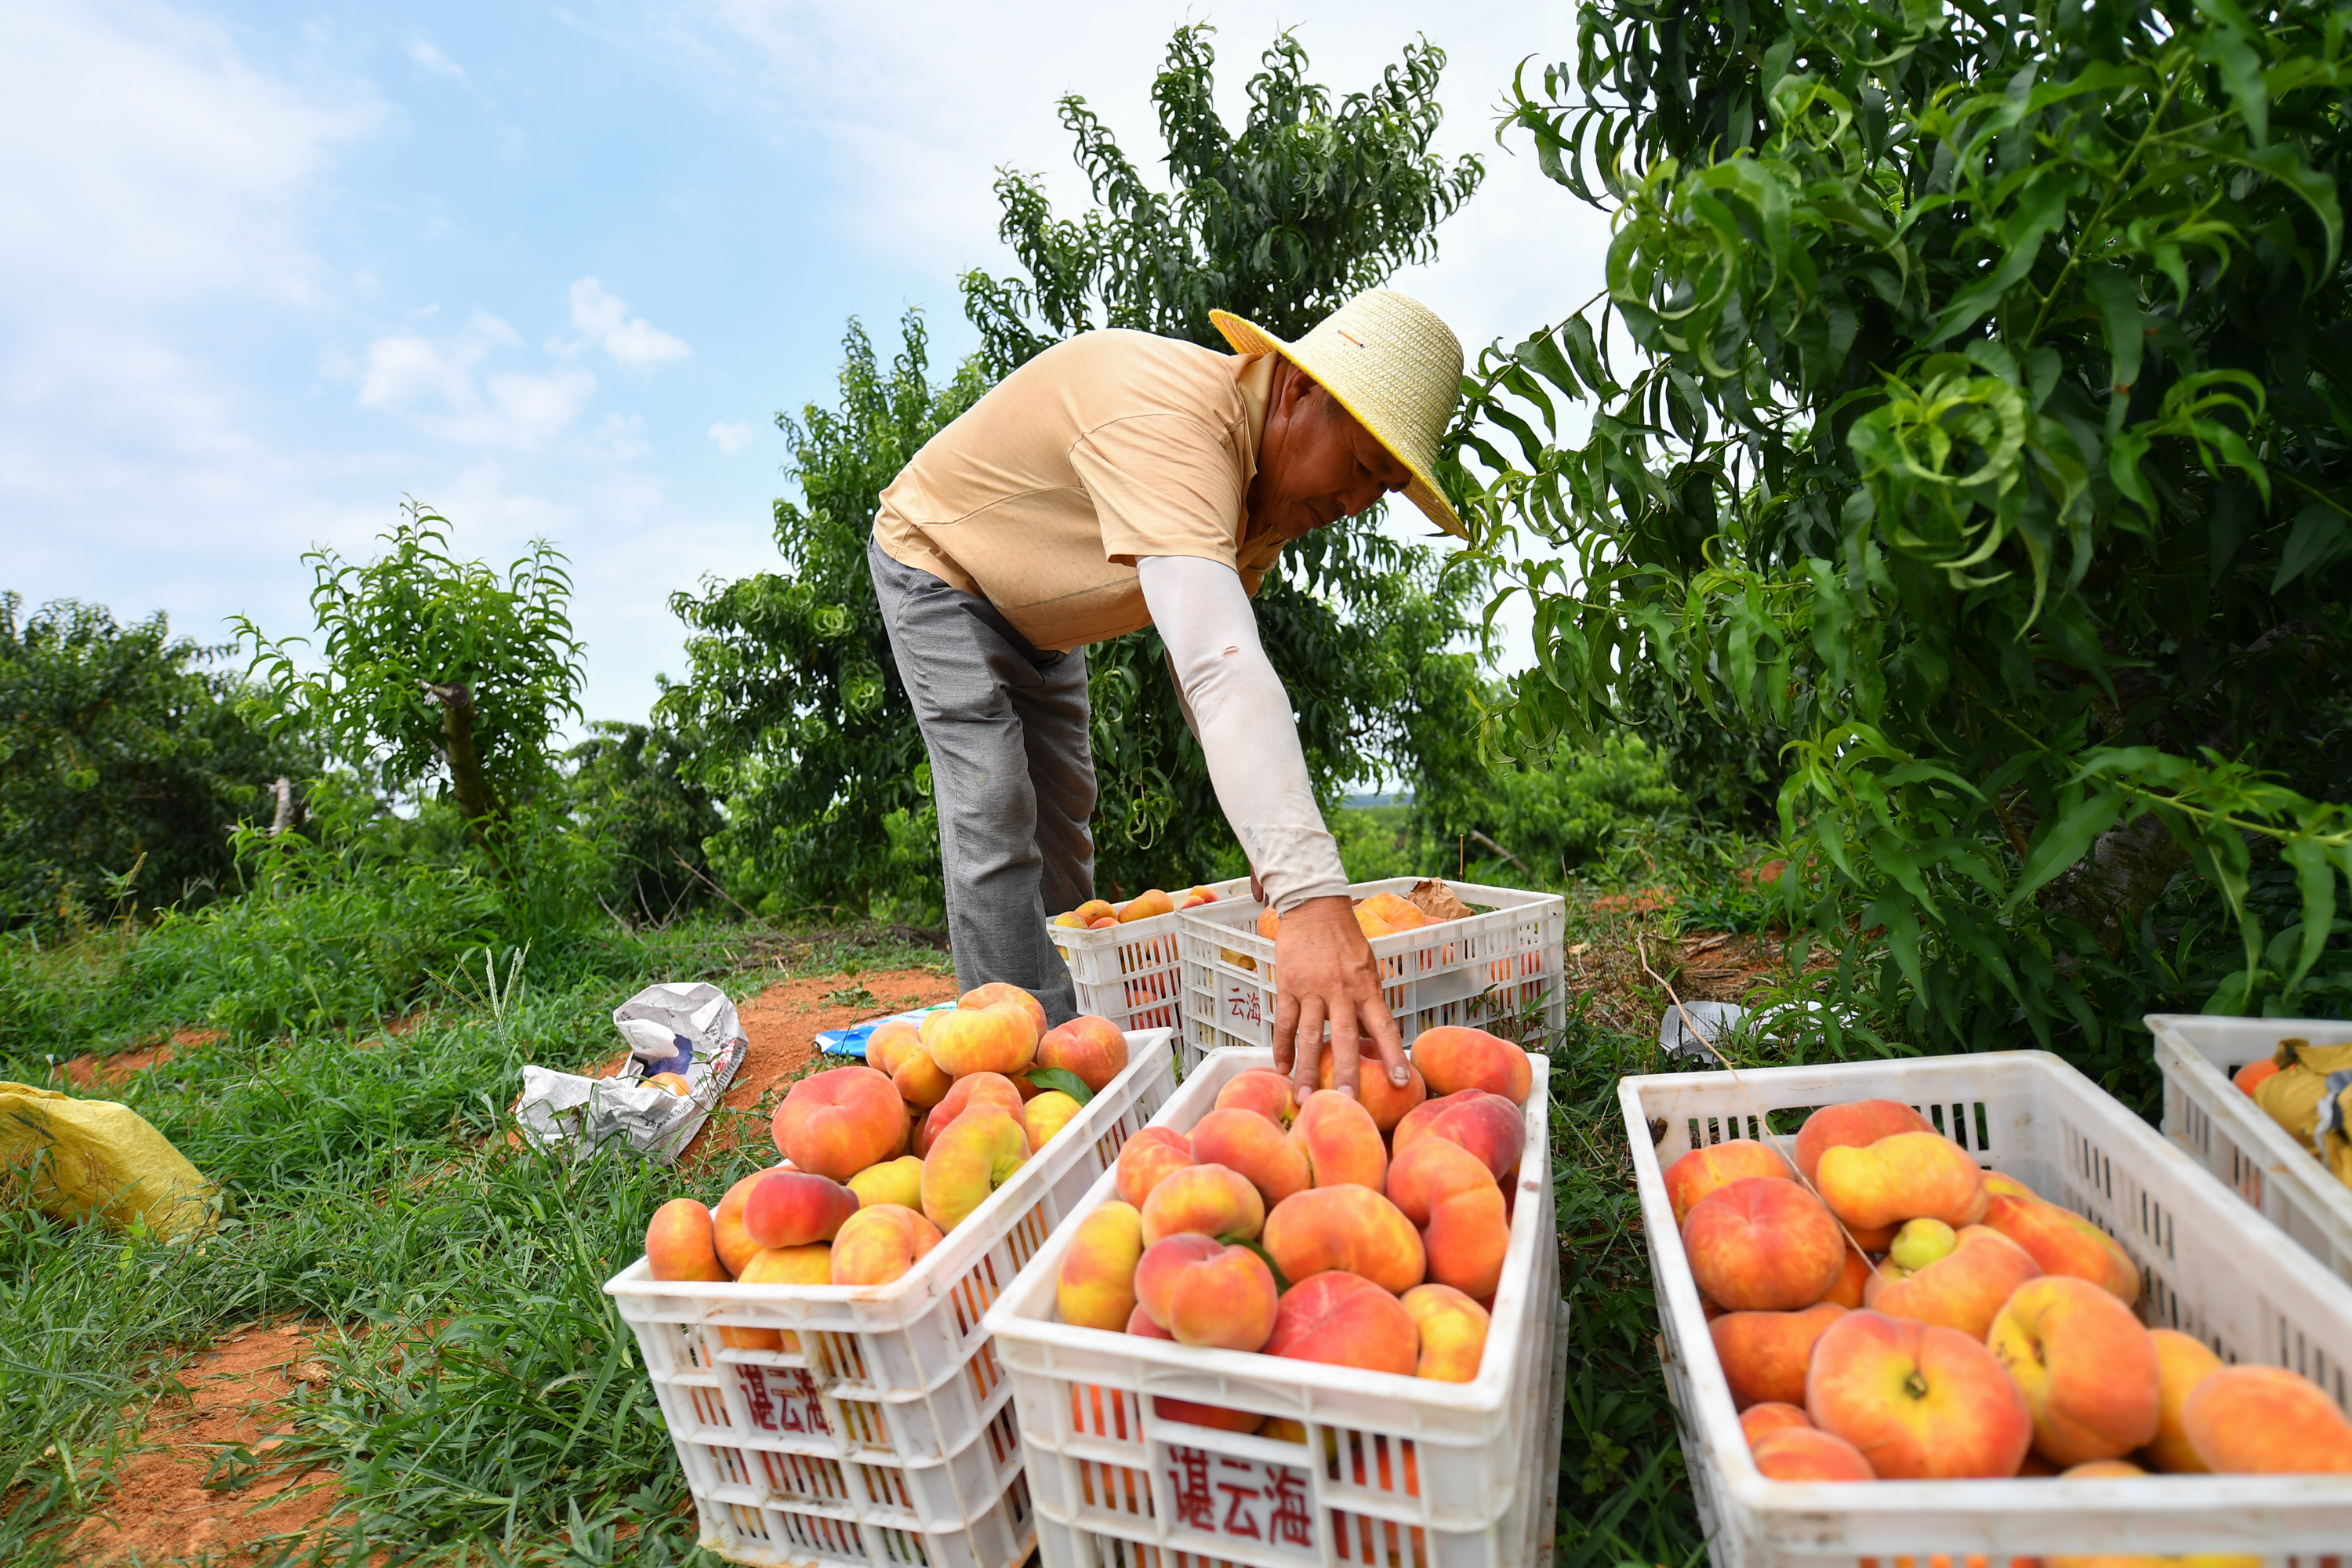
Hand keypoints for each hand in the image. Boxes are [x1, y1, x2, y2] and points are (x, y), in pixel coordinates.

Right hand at [1269, 896, 1407, 1100]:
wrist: (1314, 906)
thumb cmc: (1345, 939)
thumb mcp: (1366, 967)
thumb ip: (1368, 1001)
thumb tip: (1372, 1039)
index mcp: (1366, 986)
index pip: (1384, 1026)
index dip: (1392, 1055)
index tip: (1401, 1082)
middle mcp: (1342, 990)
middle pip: (1346, 1038)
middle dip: (1347, 1073)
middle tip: (1348, 1103)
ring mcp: (1312, 989)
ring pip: (1310, 1035)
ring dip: (1308, 1068)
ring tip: (1306, 1096)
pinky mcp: (1288, 985)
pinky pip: (1284, 1022)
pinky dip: (1282, 1046)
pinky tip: (1282, 1068)